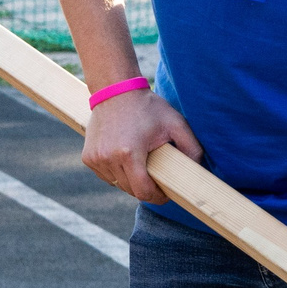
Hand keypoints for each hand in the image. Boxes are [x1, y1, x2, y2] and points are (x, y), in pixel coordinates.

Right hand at [80, 89, 200, 205]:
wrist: (115, 90)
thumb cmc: (148, 107)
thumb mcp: (176, 123)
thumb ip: (192, 148)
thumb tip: (198, 171)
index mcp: (129, 153)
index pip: (143, 192)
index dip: (157, 197)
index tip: (166, 194)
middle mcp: (108, 158)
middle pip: (130, 190)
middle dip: (146, 189)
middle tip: (157, 178)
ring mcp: (95, 159)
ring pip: (118, 184)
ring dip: (130, 181)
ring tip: (142, 165)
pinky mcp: (88, 157)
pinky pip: (107, 176)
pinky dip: (117, 174)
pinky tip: (126, 159)